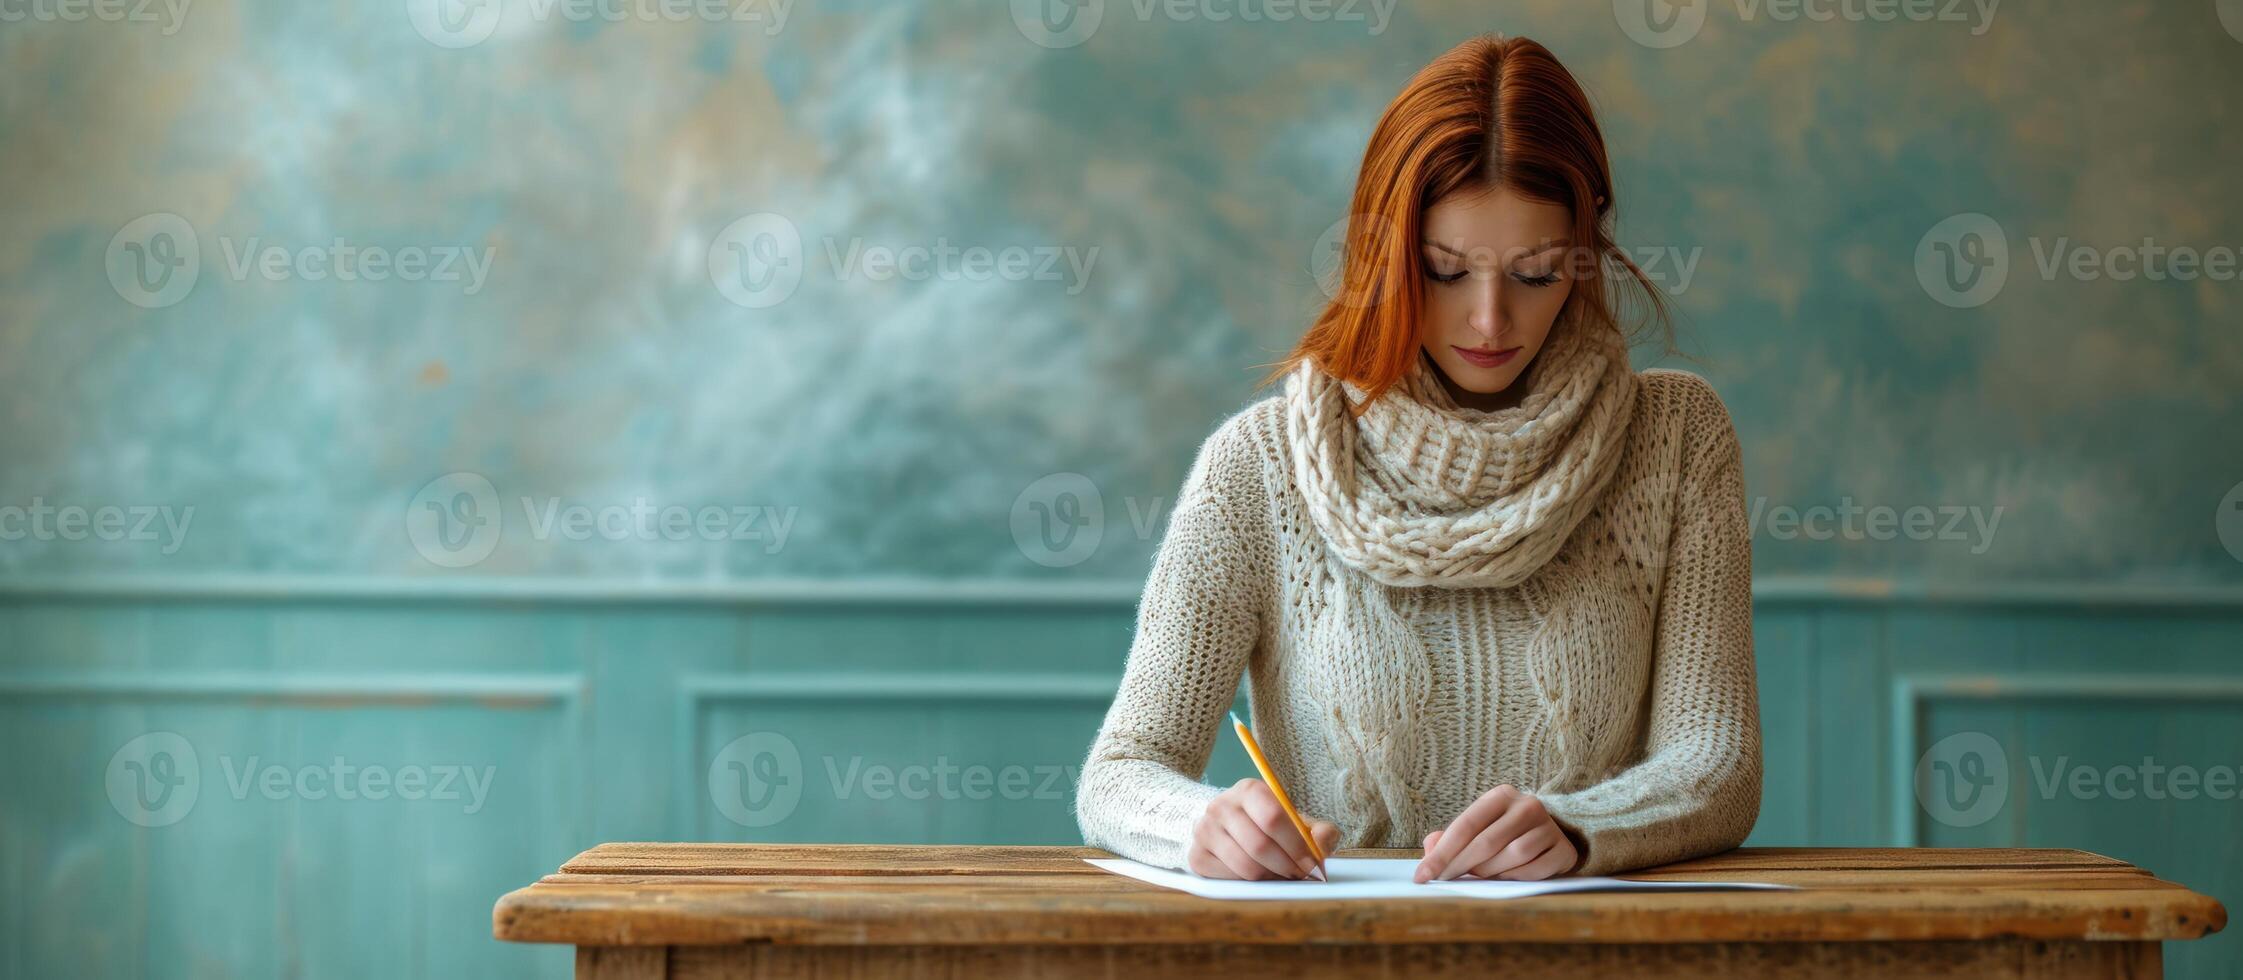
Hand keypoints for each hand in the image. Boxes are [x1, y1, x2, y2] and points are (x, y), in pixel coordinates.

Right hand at [1186, 778, 1341, 879]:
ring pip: (1245, 867)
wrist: (1231, 826)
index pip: (1272, 817)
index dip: (1296, 844)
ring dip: (1271, 878)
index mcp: (1248, 790)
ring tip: (1282, 876)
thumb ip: (1319, 831)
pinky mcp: (1197, 856)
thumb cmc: (1270, 825)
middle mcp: (1220, 806)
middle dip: (1286, 866)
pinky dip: (1251, 884)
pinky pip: (1229, 879)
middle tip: (1299, 875)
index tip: (1311, 862)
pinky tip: (1260, 876)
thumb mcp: (1297, 822)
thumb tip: (1322, 843)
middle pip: (1259, 846)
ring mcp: (1204, 831)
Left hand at [1413, 784, 1579, 881]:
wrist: (1551, 833)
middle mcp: (1527, 806)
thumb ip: (1449, 837)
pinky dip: (1515, 878)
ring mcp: (1549, 827)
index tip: (1422, 875)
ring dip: (1489, 872)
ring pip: (1512, 856)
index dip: (1442, 852)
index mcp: (1501, 795)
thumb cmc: (1504, 832)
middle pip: (1487, 842)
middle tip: (1442, 881)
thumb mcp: (1478, 827)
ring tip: (1479, 876)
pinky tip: (1506, 877)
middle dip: (1459, 866)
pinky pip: (1534, 870)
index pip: (1466, 824)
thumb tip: (1429, 848)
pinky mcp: (1563, 850)